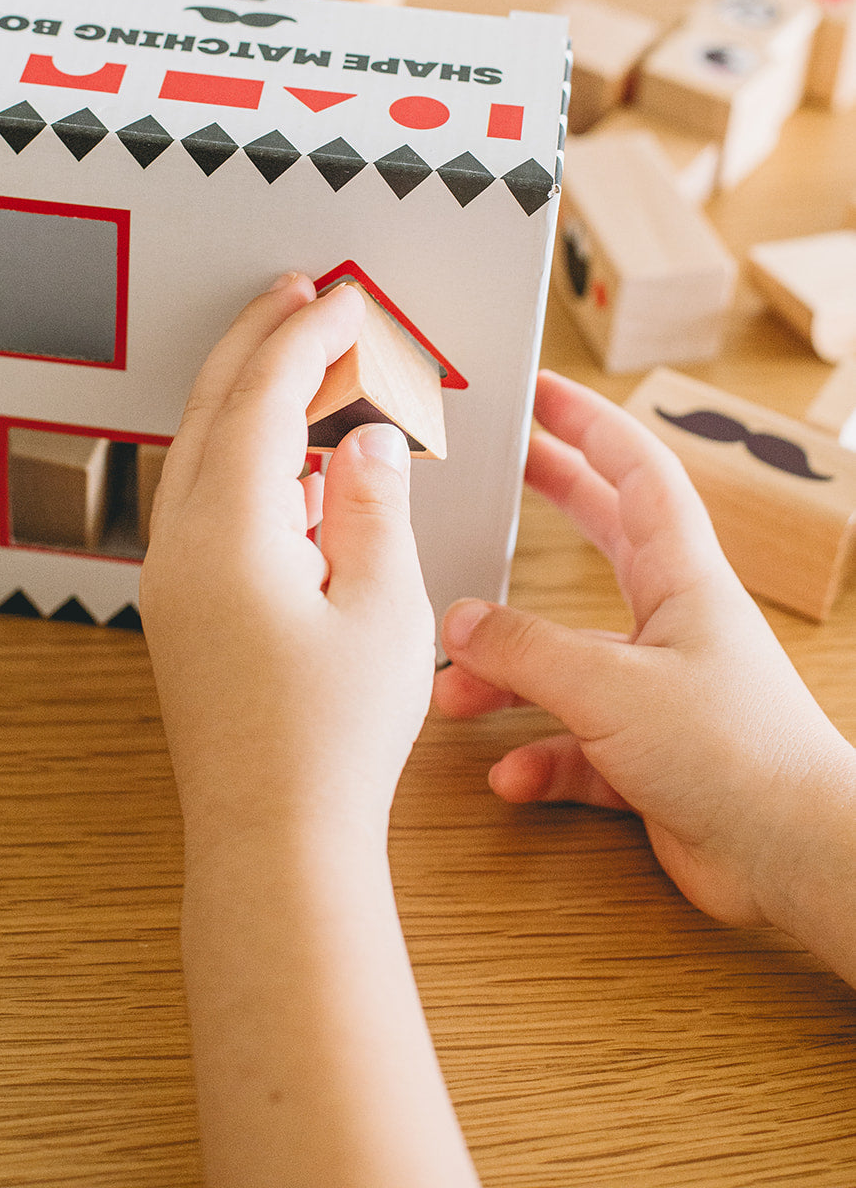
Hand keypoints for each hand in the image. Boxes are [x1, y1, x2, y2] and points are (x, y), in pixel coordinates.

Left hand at [140, 273, 436, 851]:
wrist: (274, 841)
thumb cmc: (332, 740)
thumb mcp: (383, 609)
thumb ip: (372, 505)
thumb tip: (362, 439)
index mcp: (227, 533)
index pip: (262, 398)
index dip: (306, 337)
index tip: (347, 298)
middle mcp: (181, 544)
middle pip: (211, 409)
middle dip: (256, 340)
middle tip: (301, 292)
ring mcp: (172, 578)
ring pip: (202, 452)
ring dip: (249, 395)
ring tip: (305, 360)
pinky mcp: (182, 608)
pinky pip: (206, 501)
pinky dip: (247, 458)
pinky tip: (297, 464)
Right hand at [433, 371, 855, 938]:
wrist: (790, 854)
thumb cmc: (731, 752)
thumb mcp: (609, 684)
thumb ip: (525, 649)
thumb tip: (458, 623)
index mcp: (682, 578)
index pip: (635, 472)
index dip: (587, 423)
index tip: (540, 392)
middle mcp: (673, 623)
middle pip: (605, 537)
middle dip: (552, 500)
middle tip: (499, 472)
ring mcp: (662, 689)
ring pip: (570, 659)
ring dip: (511, 675)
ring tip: (457, 694)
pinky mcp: (652, 755)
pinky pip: (576, 743)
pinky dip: (539, 757)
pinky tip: (510, 778)